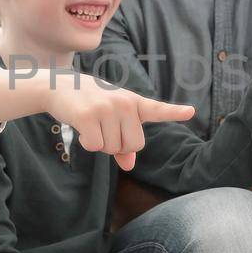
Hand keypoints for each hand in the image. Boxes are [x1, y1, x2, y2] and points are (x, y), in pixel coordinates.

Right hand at [45, 75, 194, 171]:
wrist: (61, 87)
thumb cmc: (91, 104)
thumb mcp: (112, 118)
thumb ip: (124, 142)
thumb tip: (129, 165)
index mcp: (133, 102)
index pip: (157, 109)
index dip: (174, 112)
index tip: (190, 111)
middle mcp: (124, 104)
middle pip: (133, 145)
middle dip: (117, 145)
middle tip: (104, 128)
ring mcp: (106, 108)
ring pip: (112, 148)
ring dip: (100, 144)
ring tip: (91, 124)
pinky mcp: (88, 116)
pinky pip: (96, 147)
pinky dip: (88, 143)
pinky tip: (82, 128)